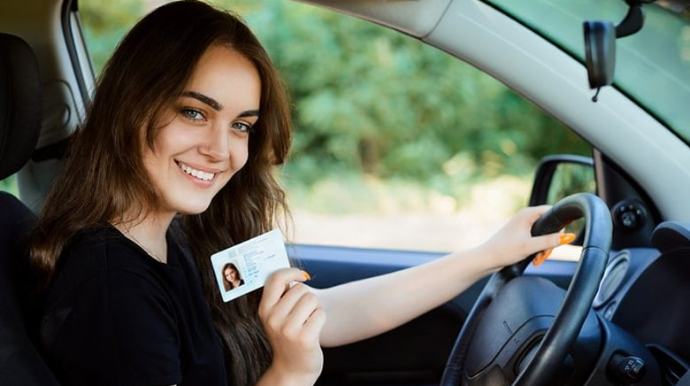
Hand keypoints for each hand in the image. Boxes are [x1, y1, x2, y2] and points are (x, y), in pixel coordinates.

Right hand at [259, 268, 325, 385]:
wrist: (293, 369)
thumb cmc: (288, 336)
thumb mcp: (277, 316)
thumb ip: (281, 296)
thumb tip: (294, 273)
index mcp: (264, 310)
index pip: (275, 279)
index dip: (291, 272)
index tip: (301, 276)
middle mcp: (273, 319)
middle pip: (300, 289)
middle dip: (307, 297)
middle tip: (303, 314)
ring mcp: (288, 330)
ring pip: (312, 299)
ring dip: (315, 308)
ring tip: (308, 321)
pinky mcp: (304, 338)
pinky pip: (320, 313)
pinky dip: (320, 319)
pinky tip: (313, 330)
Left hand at [478, 205, 567, 269]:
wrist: (487, 259)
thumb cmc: (504, 250)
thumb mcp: (530, 246)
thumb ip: (550, 241)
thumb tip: (568, 236)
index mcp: (527, 214)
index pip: (552, 211)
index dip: (559, 225)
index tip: (558, 239)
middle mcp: (525, 217)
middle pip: (549, 225)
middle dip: (551, 241)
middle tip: (545, 254)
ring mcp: (523, 225)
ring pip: (544, 234)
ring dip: (544, 247)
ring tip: (538, 258)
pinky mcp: (521, 234)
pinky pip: (537, 239)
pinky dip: (538, 249)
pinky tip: (535, 258)